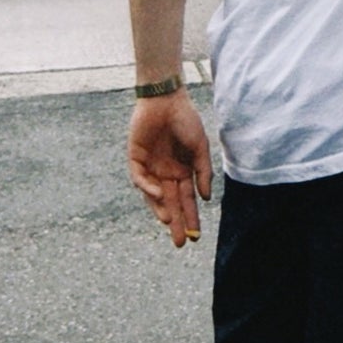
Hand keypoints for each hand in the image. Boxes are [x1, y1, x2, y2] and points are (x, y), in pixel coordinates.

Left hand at [128, 90, 212, 247]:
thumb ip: (203, 172)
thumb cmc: (186, 120)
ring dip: (160, 210)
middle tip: (179, 243)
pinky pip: (140, 179)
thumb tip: (206, 199)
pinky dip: (147, 188)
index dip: (191, 218)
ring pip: (154, 196)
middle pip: (171, 203)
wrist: (166, 99)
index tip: (196, 237)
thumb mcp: (201, 147)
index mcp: (182, 171)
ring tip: (169, 222)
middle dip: (176, 223)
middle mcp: (166, 173)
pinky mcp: (135, 159)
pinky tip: (158, 193)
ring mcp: (150, 167)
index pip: (187, 200)